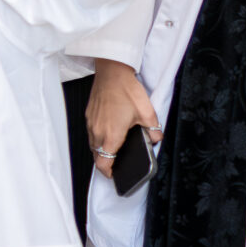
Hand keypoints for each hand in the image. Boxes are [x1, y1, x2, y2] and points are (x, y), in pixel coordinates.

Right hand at [87, 61, 159, 178]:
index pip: (103, 164)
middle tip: (117, 161)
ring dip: (101, 149)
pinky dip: (98, 136)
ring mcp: (91, 123)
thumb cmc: (127, 90)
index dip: (108, 173)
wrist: (112, 71)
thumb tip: (156, 140)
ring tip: (114, 146)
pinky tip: (109, 129)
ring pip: (93, 144)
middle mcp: (97, 132)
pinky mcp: (89, 115)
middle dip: (106, 161)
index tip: (114, 174)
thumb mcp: (147, 113)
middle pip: (97, 156)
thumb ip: (154, 131)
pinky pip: (91, 132)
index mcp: (111, 136)